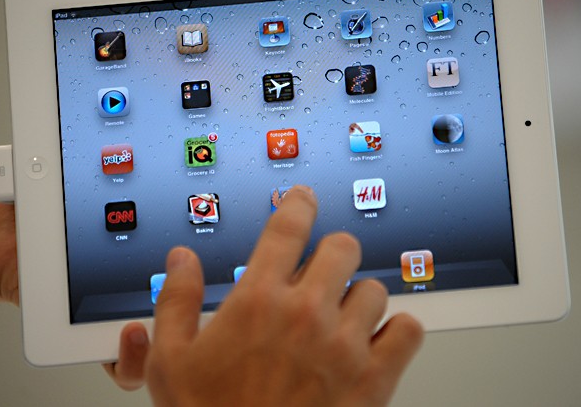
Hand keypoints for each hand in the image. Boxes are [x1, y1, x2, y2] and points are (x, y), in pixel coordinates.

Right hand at [105, 185, 422, 404]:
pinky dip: (397, 330)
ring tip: (339, 316)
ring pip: (374, 288)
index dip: (298, 203)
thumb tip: (182, 259)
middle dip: (332, 251)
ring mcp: (344, 346)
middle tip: (321, 268)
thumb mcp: (171, 360)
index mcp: (258, 300)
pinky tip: (376, 339)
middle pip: (342, 247)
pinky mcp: (372, 380)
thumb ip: (176, 300)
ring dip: (357, 296)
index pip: (288, 227)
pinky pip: (408, 331)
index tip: (303, 199)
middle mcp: (305, 314)